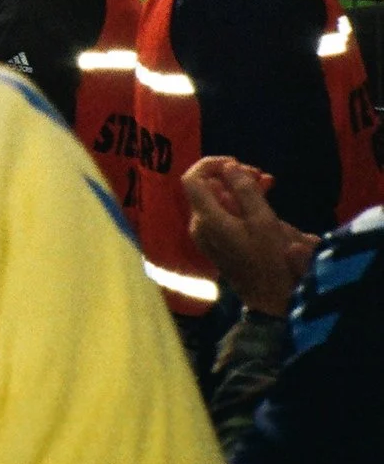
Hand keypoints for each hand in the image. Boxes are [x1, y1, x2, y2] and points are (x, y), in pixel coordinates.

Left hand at [183, 155, 316, 315]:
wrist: (270, 300)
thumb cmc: (270, 261)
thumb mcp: (264, 222)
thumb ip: (245, 191)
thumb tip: (229, 167)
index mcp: (206, 219)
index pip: (192, 179)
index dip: (211, 164)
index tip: (238, 163)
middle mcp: (199, 225)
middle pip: (207, 188)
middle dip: (233, 176)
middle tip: (262, 175)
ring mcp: (206, 235)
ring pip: (217, 199)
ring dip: (239, 188)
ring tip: (268, 183)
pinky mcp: (216, 242)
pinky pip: (222, 213)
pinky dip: (239, 203)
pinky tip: (262, 198)